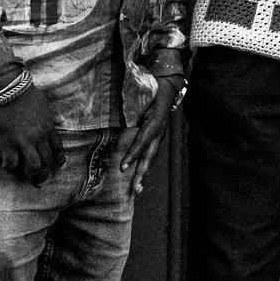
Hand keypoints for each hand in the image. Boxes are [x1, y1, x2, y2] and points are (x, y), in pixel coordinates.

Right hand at [0, 80, 61, 183]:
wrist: (11, 91)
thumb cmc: (28, 95)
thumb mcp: (46, 105)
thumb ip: (52, 116)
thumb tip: (60, 121)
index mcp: (49, 128)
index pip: (58, 148)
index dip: (59, 159)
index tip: (59, 166)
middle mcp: (39, 137)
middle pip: (47, 161)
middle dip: (45, 173)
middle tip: (40, 181)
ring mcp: (24, 142)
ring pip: (33, 166)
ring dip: (31, 175)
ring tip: (27, 178)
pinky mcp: (8, 144)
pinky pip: (11, 163)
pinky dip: (10, 168)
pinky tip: (8, 167)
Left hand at [119, 74, 184, 194]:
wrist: (167, 90)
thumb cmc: (151, 93)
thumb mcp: (141, 97)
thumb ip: (130, 107)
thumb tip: (112, 114)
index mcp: (155, 122)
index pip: (143, 142)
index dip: (133, 155)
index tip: (123, 168)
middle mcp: (159, 132)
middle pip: (150, 156)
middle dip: (142, 173)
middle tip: (135, 189)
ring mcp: (160, 137)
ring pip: (152, 159)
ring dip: (144, 175)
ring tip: (138, 190)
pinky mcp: (157, 140)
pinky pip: (151, 156)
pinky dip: (146, 169)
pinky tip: (140, 180)